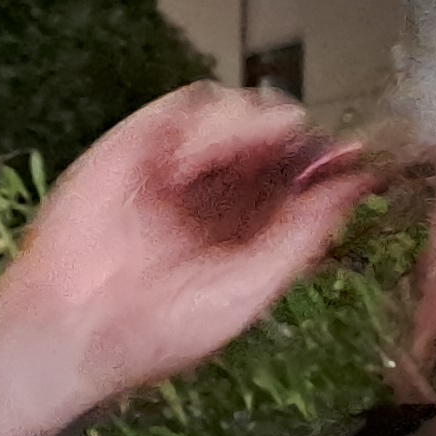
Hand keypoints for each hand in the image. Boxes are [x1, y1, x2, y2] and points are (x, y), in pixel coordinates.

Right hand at [0, 87, 374, 435]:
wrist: (77, 328)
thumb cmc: (155, 329)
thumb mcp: (248, 290)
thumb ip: (302, 236)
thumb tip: (354, 188)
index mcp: (245, 229)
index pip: (300, 179)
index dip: (330, 165)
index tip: (358, 160)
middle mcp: (215, 192)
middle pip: (275, 136)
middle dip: (298, 140)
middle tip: (312, 154)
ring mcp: (176, 166)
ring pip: (238, 110)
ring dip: (252, 127)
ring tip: (247, 159)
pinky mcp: (137, 142)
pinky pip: (186, 105)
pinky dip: (203, 124)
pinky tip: (195, 162)